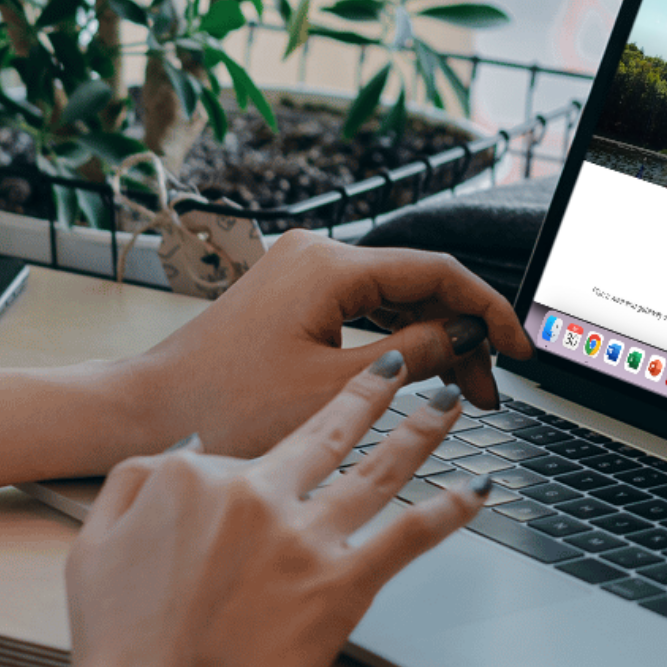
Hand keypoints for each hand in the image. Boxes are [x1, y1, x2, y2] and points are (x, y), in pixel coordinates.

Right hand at [61, 350, 488, 666]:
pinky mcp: (340, 586)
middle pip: (328, 432)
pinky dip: (450, 508)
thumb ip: (134, 483)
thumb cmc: (117, 647)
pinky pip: (408, 534)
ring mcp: (303, 538)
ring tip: (449, 404)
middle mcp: (256, 493)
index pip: (249, 454)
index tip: (278, 472)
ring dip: (421, 430)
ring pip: (378, 468)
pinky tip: (477, 490)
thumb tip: (184, 452)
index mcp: (196, 475)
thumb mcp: (94, 543)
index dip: (261, 472)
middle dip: (372, 393)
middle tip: (401, 369)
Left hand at [130, 229, 533, 458]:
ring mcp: (302, 274)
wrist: (148, 412)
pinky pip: (363, 311)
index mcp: (330, 265)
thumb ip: (415, 357)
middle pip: (418, 284)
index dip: (486, 311)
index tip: (519, 350)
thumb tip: (467, 338)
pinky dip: (396, 343)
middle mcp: (317, 255)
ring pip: (393, 299)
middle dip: (462, 336)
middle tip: (489, 393)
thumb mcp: (336, 390)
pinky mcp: (292, 299)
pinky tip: (419, 378)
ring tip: (463, 395)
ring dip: (432, 343)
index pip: (437, 272)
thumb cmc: (226, 406)